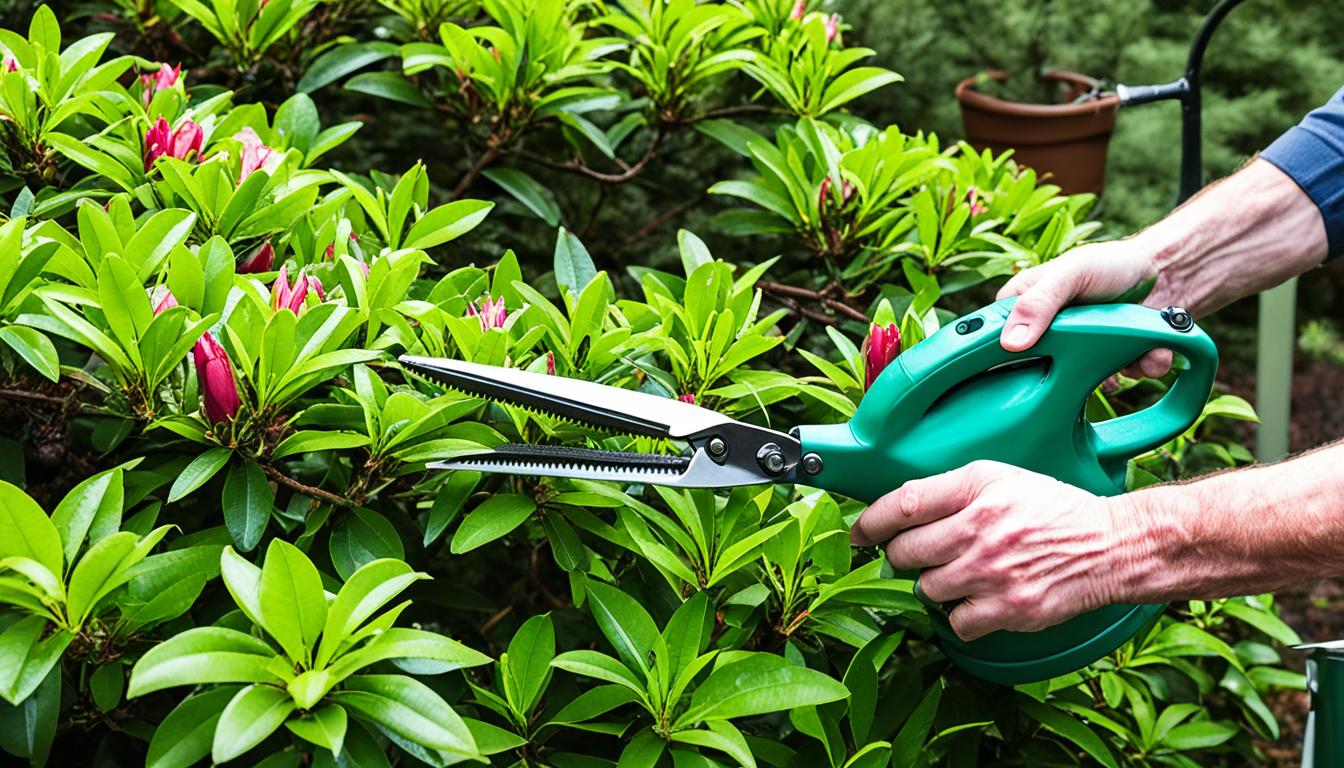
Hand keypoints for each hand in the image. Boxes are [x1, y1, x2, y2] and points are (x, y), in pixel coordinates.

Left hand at [850, 461, 1129, 640]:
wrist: (1109, 547)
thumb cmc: (1052, 510)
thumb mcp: (1001, 478)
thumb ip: (950, 490)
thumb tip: (898, 511)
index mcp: (978, 488)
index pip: (903, 503)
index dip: (870, 521)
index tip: (858, 534)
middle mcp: (982, 528)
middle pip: (905, 552)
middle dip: (903, 555)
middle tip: (919, 555)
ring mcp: (994, 572)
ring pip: (927, 588)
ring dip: (935, 584)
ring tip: (961, 573)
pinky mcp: (1010, 609)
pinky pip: (956, 622)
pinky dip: (961, 616)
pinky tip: (978, 599)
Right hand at [997, 239, 1181, 378]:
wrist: (1166, 272)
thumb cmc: (1111, 264)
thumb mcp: (1071, 274)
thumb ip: (1039, 303)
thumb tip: (1010, 344)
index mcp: (1022, 307)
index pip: (995, 341)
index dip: (1007, 358)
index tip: (1030, 367)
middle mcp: (1044, 332)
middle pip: (1037, 372)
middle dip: (1071, 370)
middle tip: (1091, 355)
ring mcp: (1074, 349)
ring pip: (1078, 382)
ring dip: (1112, 372)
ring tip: (1130, 352)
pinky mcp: (1104, 362)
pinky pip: (1114, 382)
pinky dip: (1135, 368)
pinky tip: (1145, 353)